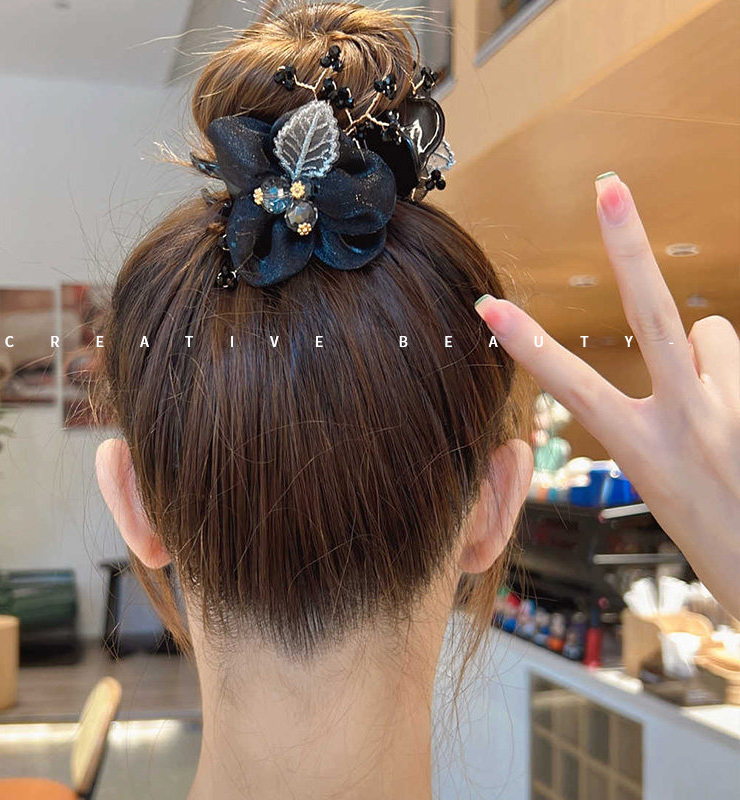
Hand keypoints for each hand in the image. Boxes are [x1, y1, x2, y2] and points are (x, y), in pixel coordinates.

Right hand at [474, 172, 739, 618]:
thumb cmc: (716, 537)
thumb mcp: (669, 482)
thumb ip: (676, 403)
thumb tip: (702, 336)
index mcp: (642, 451)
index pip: (572, 385)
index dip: (526, 344)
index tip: (488, 308)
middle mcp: (688, 423)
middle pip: (652, 314)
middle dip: (627, 244)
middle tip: (609, 185)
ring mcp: (734, 412)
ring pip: (715, 333)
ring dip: (712, 359)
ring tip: (721, 410)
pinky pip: (739, 354)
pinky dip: (734, 375)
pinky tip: (737, 417)